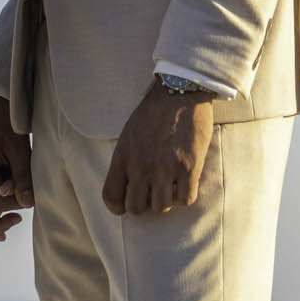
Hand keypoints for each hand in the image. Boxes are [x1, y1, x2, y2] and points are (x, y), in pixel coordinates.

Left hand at [103, 81, 214, 215]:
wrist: (180, 92)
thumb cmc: (154, 111)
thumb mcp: (129, 133)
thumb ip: (126, 160)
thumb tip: (129, 185)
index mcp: (123, 156)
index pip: (111, 197)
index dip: (118, 207)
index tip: (128, 202)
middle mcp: (141, 166)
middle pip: (136, 208)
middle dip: (145, 203)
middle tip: (153, 191)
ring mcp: (165, 168)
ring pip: (161, 206)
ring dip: (166, 199)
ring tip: (171, 183)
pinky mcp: (189, 168)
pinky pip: (185, 199)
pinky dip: (185, 195)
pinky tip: (185, 181)